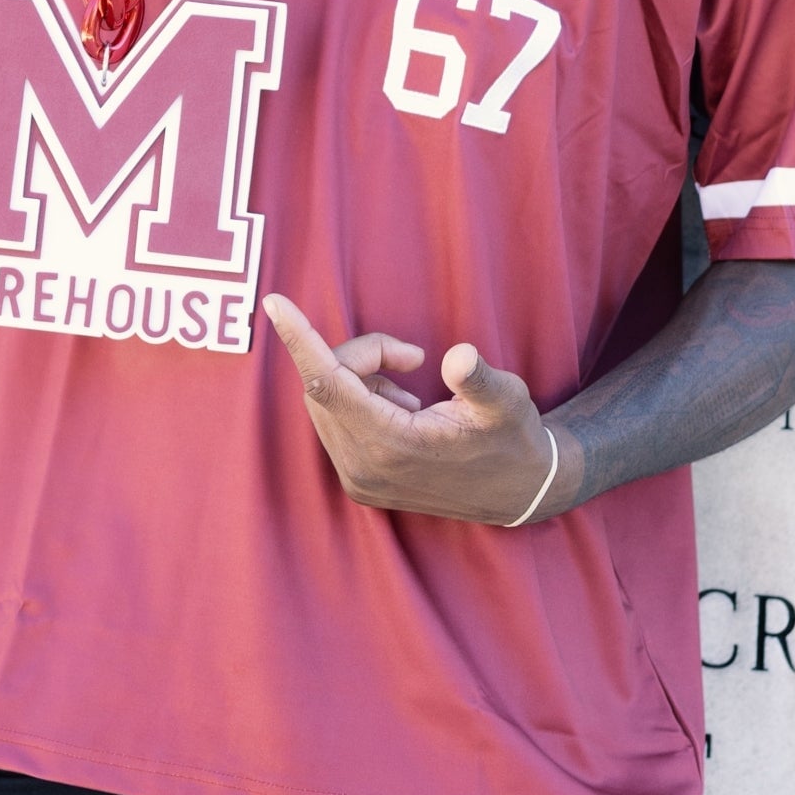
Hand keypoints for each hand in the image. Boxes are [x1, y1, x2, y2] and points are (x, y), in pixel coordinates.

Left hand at [263, 294, 579, 524]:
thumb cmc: (513, 438)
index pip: (328, 383)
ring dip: (360, 377)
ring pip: (326, 400)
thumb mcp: (506, 402)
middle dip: (361, 356)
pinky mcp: (359, 481)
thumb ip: (478, 379)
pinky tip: (403, 408)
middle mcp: (364, 468)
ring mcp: (358, 479)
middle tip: (411, 356)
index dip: (301, 340)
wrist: (518, 491)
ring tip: (412, 392)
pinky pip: (335, 420)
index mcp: (393, 446)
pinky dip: (359, 397)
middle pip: (326, 383)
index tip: (275, 303)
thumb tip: (457, 357)